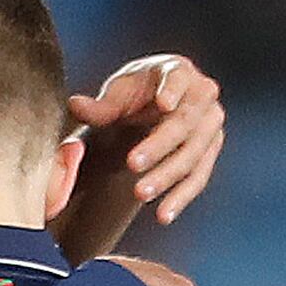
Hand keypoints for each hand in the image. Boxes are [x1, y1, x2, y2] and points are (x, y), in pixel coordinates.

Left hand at [70, 54, 227, 223]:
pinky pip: (199, 176)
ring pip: (193, 153)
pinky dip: (181, 197)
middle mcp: (202, 94)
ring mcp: (210, 124)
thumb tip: (75, 105)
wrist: (153, 107)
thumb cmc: (134, 95)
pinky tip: (163, 215)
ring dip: (167, 176)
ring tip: (140, 194)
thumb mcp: (116, 96)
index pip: (178, 78)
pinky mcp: (210, 151)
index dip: (172, 90)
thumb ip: (98, 106)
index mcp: (178, 70)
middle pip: (185, 122)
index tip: (163, 104)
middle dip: (160, 145)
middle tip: (132, 164)